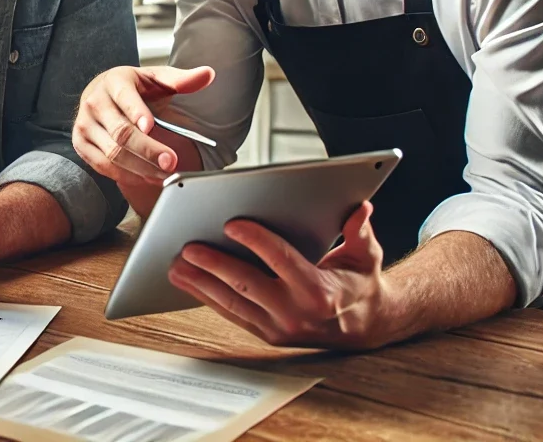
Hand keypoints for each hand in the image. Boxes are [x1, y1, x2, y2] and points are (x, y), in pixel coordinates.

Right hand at [73, 65, 214, 189]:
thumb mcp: (156, 79)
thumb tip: (208, 74)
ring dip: (141, 167)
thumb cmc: (133, 87)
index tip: (150, 126)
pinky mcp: (80, 143)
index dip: (137, 112)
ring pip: (113, 153)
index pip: (124, 97)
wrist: (103, 95)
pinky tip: (147, 176)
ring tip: (165, 173)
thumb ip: (181, 79)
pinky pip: (103, 165)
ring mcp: (84, 124)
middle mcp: (94, 101)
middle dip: (147, 150)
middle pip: (121, 132)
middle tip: (171, 162)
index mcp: (114, 81)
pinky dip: (127, 175)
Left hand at [168, 201, 388, 349]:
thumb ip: (358, 231)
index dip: (256, 241)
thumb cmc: (360, 282)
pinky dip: (207, 297)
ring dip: (201, 284)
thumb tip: (361, 208)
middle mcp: (296, 313)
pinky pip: (232, 314)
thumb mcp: (366, 255)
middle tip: (188, 247)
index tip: (232, 224)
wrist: (364, 326)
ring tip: (176, 265)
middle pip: (247, 284)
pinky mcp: (267, 333)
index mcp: (320, 291)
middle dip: (214, 265)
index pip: (281, 260)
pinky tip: (188, 282)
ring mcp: (279, 327)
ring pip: (232, 303)